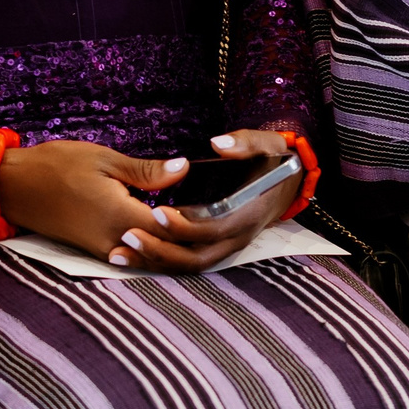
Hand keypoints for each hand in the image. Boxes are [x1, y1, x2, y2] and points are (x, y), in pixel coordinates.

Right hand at [0, 139, 242, 275]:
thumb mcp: (104, 159)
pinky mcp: (92, 250)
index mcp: (120, 215)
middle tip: (220, 224)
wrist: (11, 186)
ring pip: (149, 259)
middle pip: (164, 252)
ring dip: (173, 249)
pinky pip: (131, 257)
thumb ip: (146, 171)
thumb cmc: (55, 165)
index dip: (198, 221)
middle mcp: (113, 240)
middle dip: (191, 242)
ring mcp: (102, 249)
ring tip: (200, 232)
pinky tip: (166, 236)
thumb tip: (184, 168)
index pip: (172, 228)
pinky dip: (152, 251)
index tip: (222, 207)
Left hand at [135, 129, 296, 269]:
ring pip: (189, 265)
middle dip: (161, 251)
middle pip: (196, 258)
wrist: (289, 182)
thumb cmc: (275, 161)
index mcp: (248, 213)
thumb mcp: (267, 144)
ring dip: (155, 262)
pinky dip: (160, 261)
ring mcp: (226, 246)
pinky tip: (132, 255)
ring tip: (119, 253)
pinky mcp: (215, 246)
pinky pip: (186, 260)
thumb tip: (218, 144)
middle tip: (127, 236)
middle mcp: (237, 237)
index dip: (184, 225)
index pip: (213, 228)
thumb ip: (245, 143)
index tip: (156, 212)